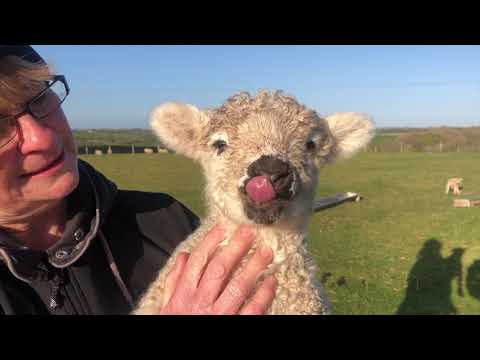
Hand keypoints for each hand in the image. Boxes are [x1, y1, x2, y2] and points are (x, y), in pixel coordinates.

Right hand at [159, 224, 276, 314]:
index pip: (198, 262)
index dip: (211, 242)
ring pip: (238, 285)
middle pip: (219, 268)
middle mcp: (200, 302)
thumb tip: (185, 255)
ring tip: (267, 251)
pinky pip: (251, 309)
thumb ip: (174, 282)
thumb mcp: (167, 307)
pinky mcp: (233, 325)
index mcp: (183, 295)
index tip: (224, 227)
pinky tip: (272, 282)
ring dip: (254, 266)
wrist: (180, 355)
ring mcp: (218, 315)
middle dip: (235, 248)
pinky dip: (263, 295)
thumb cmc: (177, 324)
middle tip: (251, 231)